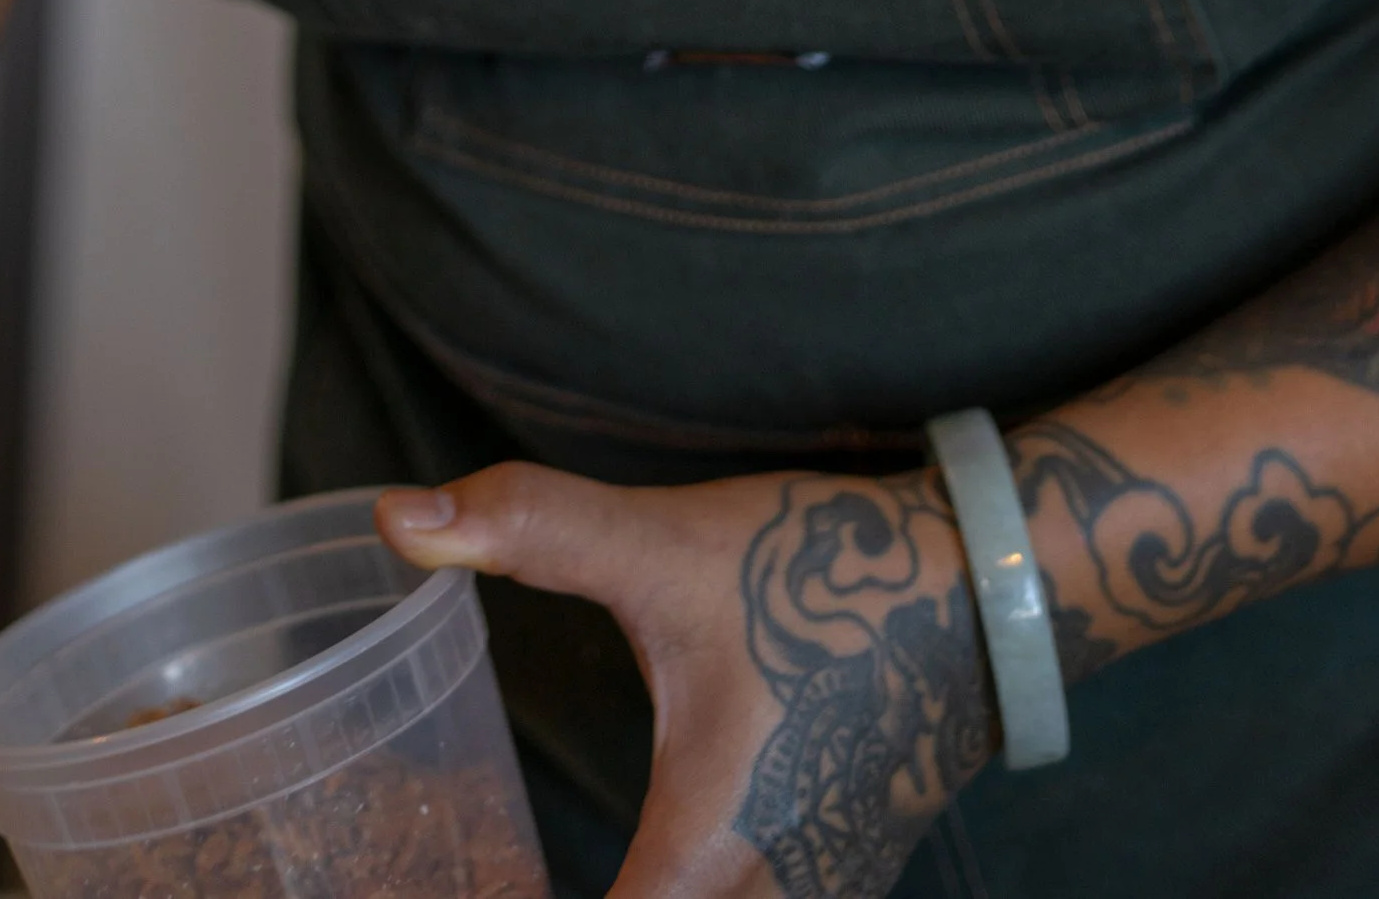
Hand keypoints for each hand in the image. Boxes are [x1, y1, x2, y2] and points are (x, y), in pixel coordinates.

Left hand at [378, 462, 996, 898]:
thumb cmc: (821, 580)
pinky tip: (654, 872)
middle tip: (474, 873)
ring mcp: (815, 896)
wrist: (986, 587)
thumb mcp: (663, 547)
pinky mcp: (841, 868)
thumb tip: (393, 518)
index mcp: (700, 856)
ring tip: (542, 870)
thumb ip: (530, 528)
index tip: (454, 885)